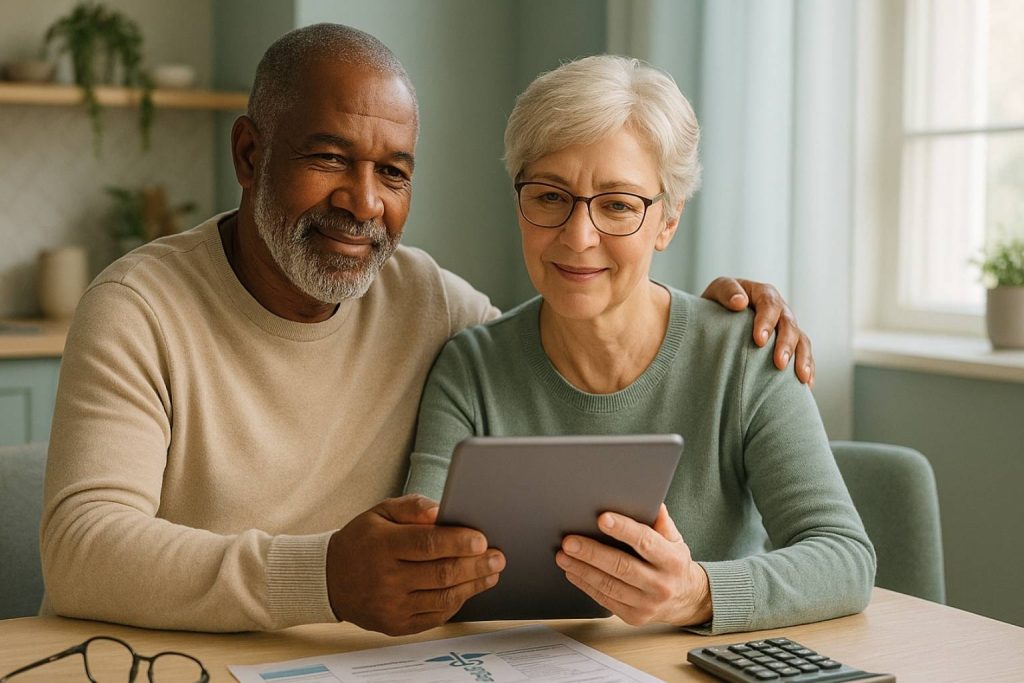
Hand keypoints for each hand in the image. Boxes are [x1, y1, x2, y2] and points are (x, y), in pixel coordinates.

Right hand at [326, 495, 504, 635]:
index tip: (482, 539)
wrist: (329, 579)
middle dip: (476, 565)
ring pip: (443, 598)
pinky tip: (468, 589)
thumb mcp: (381, 512)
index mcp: (382, 546)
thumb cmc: (362, 541)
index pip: (427, 544)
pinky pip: (435, 617)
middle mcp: (386, 579)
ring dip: (473, 585)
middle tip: (498, 557)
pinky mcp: (396, 625)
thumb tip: (441, 510)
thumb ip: (412, 507)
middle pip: (441, 574)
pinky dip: (456, 603)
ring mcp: (391, 606)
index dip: (458, 542)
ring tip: (491, 573)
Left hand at [555, 505, 711, 626]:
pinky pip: (605, 599)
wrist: (686, 600)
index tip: (602, 519)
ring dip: (582, 570)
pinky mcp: (634, 616)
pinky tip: (572, 572)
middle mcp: (660, 584)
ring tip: (563, 556)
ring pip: (609, 585)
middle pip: (622, 566)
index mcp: (672, 560)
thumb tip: (650, 501)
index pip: (645, 542)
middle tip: (569, 541)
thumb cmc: (673, 563)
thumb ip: (661, 521)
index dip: (623, 529)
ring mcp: (647, 603)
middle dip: (592, 552)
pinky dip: (586, 585)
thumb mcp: (675, 540)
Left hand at [701, 277, 814, 386]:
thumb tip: (739, 302)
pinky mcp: (789, 344)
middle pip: (789, 324)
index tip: (759, 341)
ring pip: (801, 340)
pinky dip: (808, 368)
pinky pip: (804, 354)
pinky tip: (807, 384)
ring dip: (803, 358)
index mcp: (763, 294)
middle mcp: (779, 310)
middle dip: (786, 345)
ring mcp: (786, 327)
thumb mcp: (717, 290)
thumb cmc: (718, 302)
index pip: (769, 304)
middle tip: (779, 363)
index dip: (767, 321)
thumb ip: (727, 291)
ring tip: (801, 377)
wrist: (719, 315)